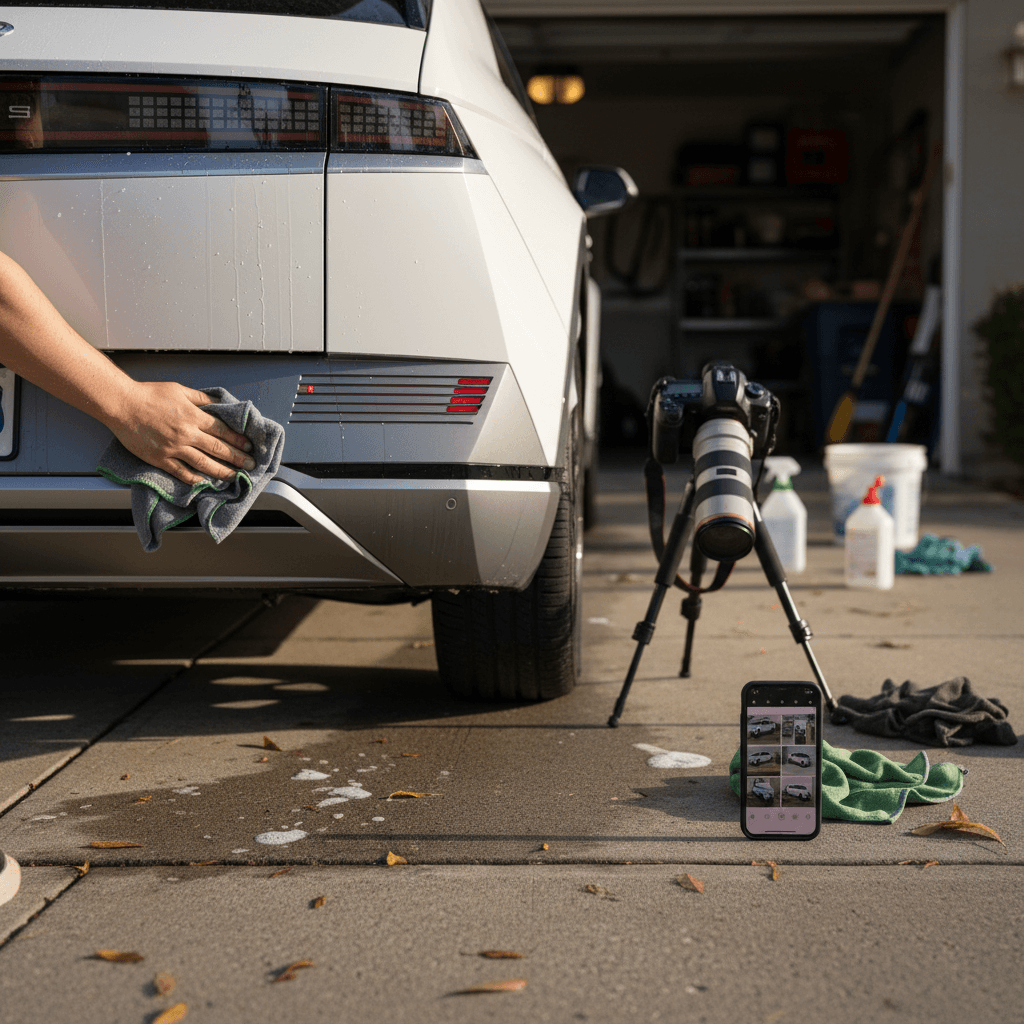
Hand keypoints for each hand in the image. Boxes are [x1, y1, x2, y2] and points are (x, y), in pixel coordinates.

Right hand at [106, 381, 254, 485]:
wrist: (121, 405)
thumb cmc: (148, 394)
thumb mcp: (179, 390)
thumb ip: (201, 399)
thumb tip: (219, 404)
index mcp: (193, 416)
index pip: (222, 431)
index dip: (238, 440)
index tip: (249, 446)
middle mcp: (186, 434)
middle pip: (218, 449)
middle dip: (237, 458)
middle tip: (251, 465)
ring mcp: (174, 448)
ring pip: (204, 463)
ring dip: (222, 471)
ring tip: (235, 477)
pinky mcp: (160, 459)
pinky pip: (181, 472)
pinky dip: (195, 479)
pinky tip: (206, 483)